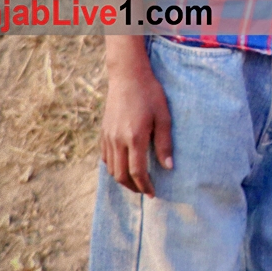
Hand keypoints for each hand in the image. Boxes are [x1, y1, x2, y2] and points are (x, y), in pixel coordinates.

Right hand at [101, 35, 171, 195]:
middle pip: (120, 175)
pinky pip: (105, 157)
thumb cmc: (151, 95)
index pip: (137, 172)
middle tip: (146, 191)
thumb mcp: (164, 117)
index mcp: (135, 137)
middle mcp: (117, 140)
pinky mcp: (103, 132)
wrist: (127, 77)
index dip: (145, 186)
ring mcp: (108, 136)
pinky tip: (124, 167)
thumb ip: (165, 143)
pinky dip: (113, 167)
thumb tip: (168, 167)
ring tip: (136, 183)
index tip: (153, 193)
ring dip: (122, 179)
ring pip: (111, 168)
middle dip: (133, 187)